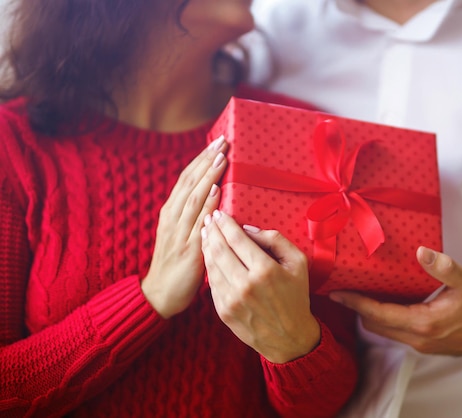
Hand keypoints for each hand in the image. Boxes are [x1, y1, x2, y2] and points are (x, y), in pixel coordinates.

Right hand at [141, 136, 227, 318]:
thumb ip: (194, 214)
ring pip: (194, 198)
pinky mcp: (188, 249)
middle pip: (190, 182)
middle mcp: (173, 217)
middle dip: (207, 160)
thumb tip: (213, 192)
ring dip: (208, 176)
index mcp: (171, 212)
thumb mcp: (181, 232)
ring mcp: (179, 232)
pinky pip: (198, 223)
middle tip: (224, 142)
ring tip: (222, 159)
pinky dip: (207, 205)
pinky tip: (217, 192)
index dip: (202, 160)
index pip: (187, 178)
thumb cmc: (176, 262)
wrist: (160, 294)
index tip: (217, 143)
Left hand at [202, 211, 320, 363]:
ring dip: (206, 246)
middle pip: (219, 249)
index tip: (220, 214)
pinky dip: (209, 266)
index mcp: (265, 270)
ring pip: (211, 265)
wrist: (290, 337)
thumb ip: (276, 241)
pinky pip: (211, 283)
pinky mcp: (223, 311)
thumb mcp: (299, 263)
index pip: (237, 239)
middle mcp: (246, 285)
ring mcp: (232, 300)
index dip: (225, 224)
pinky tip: (210, 256)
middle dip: (212, 231)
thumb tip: (248, 229)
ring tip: (206, 233)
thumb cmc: (296, 296)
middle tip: (208, 219)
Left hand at [329, 247, 461, 355]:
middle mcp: (418, 338)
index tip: (337, 293)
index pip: (379, 314)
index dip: (356, 303)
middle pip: (376, 325)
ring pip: (386, 330)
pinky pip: (397, 332)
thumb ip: (443, 267)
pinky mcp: (427, 345)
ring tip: (359, 294)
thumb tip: (421, 251)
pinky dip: (385, 319)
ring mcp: (422, 345)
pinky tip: (384, 303)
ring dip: (371, 314)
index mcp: (424, 323)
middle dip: (357, 309)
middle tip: (343, 290)